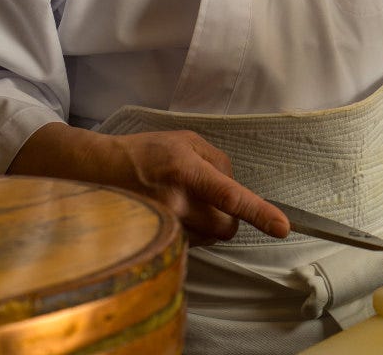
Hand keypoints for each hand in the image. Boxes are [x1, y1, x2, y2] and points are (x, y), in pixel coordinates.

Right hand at [9, 122, 289, 245]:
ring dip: (207, 224)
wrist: (99, 171)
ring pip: (209, 238)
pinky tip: (172, 212)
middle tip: (212, 199)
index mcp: (188, 172)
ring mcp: (165, 226)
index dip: (260, 212)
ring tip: (182, 200)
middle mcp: (177, 203)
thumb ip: (217, 161)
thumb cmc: (147, 151)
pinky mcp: (157, 241)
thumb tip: (233, 184)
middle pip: (226, 228)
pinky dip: (191, 231)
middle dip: (229, 218)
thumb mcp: (186, 140)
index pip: (231, 196)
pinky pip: (189, 243)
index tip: (283, 227)